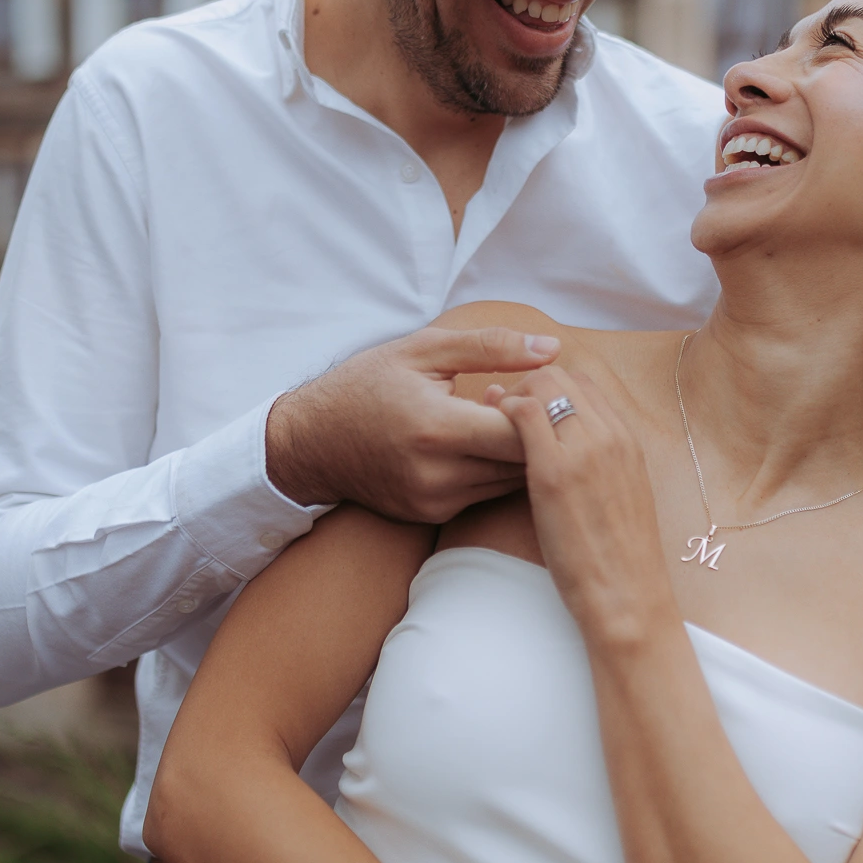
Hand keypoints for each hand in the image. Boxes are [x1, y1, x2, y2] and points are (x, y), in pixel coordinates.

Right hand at [266, 325, 559, 519]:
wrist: (310, 440)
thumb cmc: (366, 384)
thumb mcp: (424, 349)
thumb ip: (491, 347)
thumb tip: (551, 349)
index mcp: (436, 427)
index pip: (521, 431)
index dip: (542, 407)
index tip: (539, 385)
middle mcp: (437, 474)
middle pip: (524, 462)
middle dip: (538, 431)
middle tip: (534, 401)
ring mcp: (435, 501)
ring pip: (510, 482)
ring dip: (520, 452)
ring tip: (506, 417)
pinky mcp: (432, 515)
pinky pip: (486, 493)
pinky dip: (496, 467)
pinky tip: (482, 440)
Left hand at [489, 368, 671, 647]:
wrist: (628, 595)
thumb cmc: (619, 557)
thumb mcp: (621, 496)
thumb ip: (600, 464)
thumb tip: (566, 447)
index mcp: (627, 439)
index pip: (584, 382)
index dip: (550, 389)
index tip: (528, 410)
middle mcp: (610, 434)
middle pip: (561, 375)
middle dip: (527, 385)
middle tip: (503, 415)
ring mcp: (584, 449)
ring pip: (541, 384)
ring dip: (512, 397)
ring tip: (493, 425)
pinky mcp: (554, 471)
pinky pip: (523, 414)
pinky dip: (502, 414)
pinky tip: (489, 439)